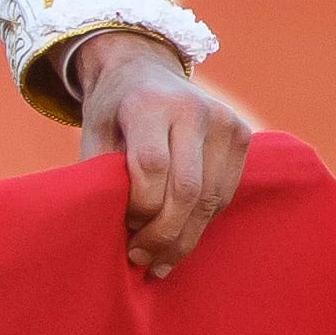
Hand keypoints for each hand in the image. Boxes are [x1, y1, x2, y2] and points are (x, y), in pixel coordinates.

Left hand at [67, 29, 247, 277]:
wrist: (145, 72)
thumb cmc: (112, 114)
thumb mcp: (94, 137)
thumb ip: (102, 177)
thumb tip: (110, 233)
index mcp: (148, 104)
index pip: (152, 167)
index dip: (140, 207)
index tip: (124, 229)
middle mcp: (192, 108)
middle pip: (187, 189)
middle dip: (164, 234)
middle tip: (141, 260)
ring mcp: (223, 120)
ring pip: (210, 197)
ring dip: (185, 237)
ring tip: (160, 262)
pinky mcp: (241, 134)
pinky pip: (225, 193)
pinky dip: (202, 221)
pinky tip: (181, 238)